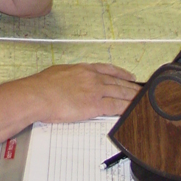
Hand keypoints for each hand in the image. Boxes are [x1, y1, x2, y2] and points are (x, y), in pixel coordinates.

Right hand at [25, 63, 141, 122]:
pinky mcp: (94, 106)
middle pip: (118, 82)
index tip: (130, 76)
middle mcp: (92, 78)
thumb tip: (71, 80)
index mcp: (83, 69)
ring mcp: (95, 91)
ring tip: (142, 101)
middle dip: (132, 87)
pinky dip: (126, 109)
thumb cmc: (42, 86)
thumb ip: (70, 76)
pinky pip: (115, 107)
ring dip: (133, 98)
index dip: (122, 73)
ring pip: (120, 94)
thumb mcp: (58, 73)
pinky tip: (132, 111)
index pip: (108, 69)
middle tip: (142, 91)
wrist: (37, 95)